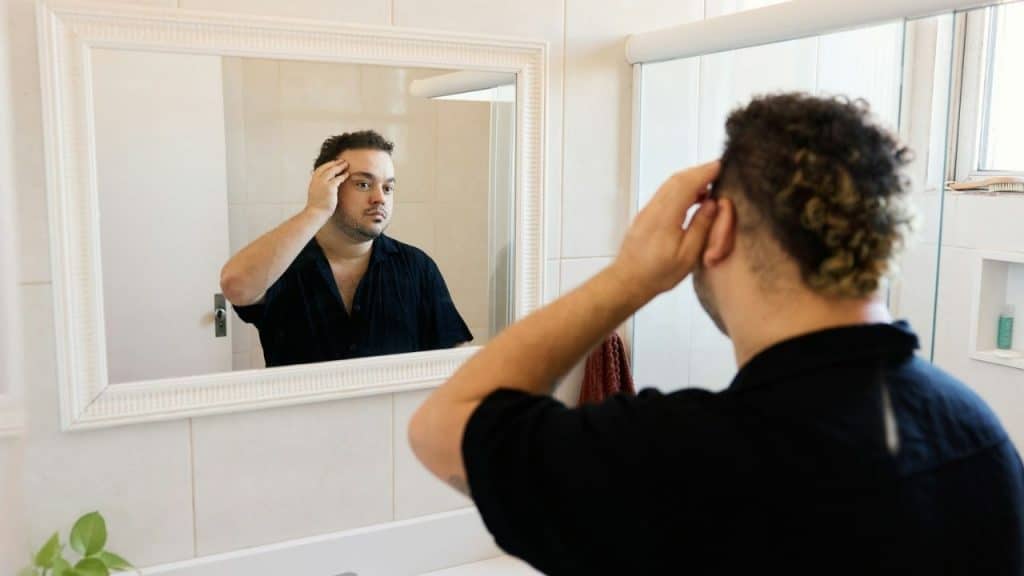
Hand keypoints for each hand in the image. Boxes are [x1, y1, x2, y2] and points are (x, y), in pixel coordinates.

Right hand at [305, 159, 348, 217]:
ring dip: (340, 166)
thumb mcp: (316, 193)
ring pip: (332, 170)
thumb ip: (319, 186)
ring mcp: (323, 183)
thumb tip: (324, 185)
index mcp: (313, 181)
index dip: (328, 165)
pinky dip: (343, 175)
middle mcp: (317, 180)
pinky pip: (338, 178)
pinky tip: (347, 174)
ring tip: (346, 164)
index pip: (320, 169)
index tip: (334, 163)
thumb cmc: (317, 206)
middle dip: (335, 163)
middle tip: (342, 161)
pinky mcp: (329, 187)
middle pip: (326, 167)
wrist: (316, 212)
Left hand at [610, 160, 719, 304]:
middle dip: (699, 172)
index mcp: (666, 216)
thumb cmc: (658, 273)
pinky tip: (692, 199)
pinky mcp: (645, 216)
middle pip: (677, 180)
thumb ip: (701, 226)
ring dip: (690, 180)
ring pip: (670, 186)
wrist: (628, 280)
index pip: (687, 184)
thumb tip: (713, 203)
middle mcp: (654, 208)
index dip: (705, 172)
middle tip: (719, 172)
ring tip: (709, 185)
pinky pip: (665, 194)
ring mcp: (647, 211)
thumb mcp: (688, 255)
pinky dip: (681, 189)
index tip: (721, 166)